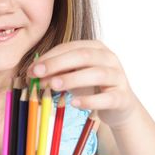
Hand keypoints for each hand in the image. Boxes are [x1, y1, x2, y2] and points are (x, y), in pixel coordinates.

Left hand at [26, 40, 140, 128]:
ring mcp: (118, 77)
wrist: (119, 106)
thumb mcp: (73, 75)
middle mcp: (109, 58)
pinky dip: (90, 100)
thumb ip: (56, 71)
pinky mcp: (122, 97)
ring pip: (96, 74)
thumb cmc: (92, 87)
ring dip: (72, 79)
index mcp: (96, 48)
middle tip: (38, 73)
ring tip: (54, 85)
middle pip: (83, 56)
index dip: (50, 57)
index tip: (32, 68)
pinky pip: (106, 98)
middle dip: (58, 64)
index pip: (70, 48)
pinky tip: (74, 103)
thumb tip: (33, 72)